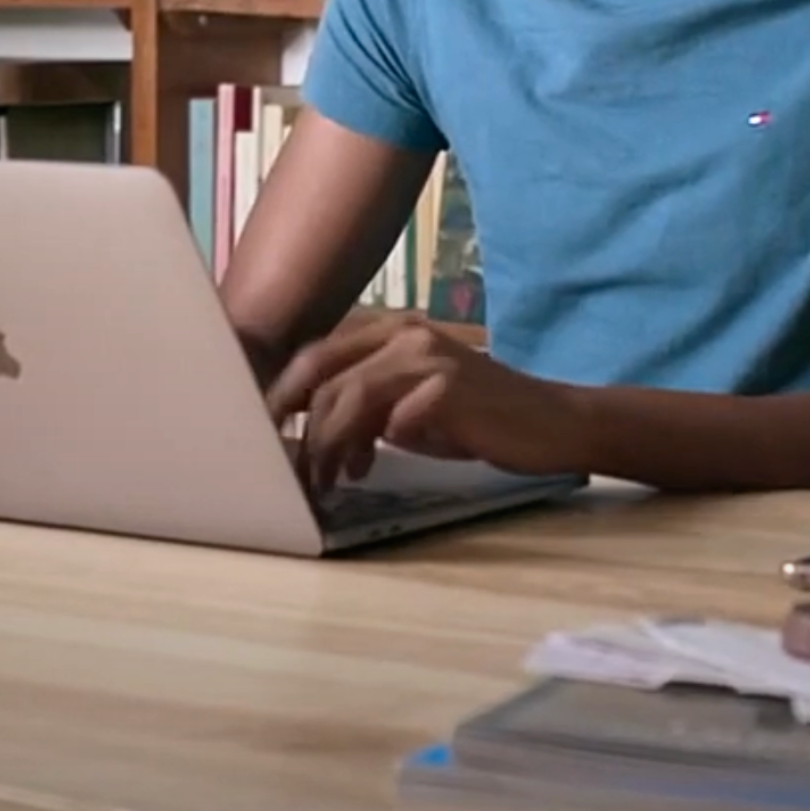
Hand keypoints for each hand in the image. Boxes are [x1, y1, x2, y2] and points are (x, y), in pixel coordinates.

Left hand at [265, 313, 584, 491]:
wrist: (547, 423)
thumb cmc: (475, 418)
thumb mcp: (410, 406)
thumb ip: (365, 407)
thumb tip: (313, 435)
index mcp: (390, 330)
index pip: (316, 354)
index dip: (283, 394)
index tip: (261, 434)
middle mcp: (405, 332)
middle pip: (326, 374)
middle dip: (304, 428)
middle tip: (300, 472)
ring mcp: (428, 355)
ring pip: (352, 395)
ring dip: (331, 444)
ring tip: (330, 480)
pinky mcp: (450, 385)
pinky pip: (395, 416)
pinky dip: (376, 444)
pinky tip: (372, 469)